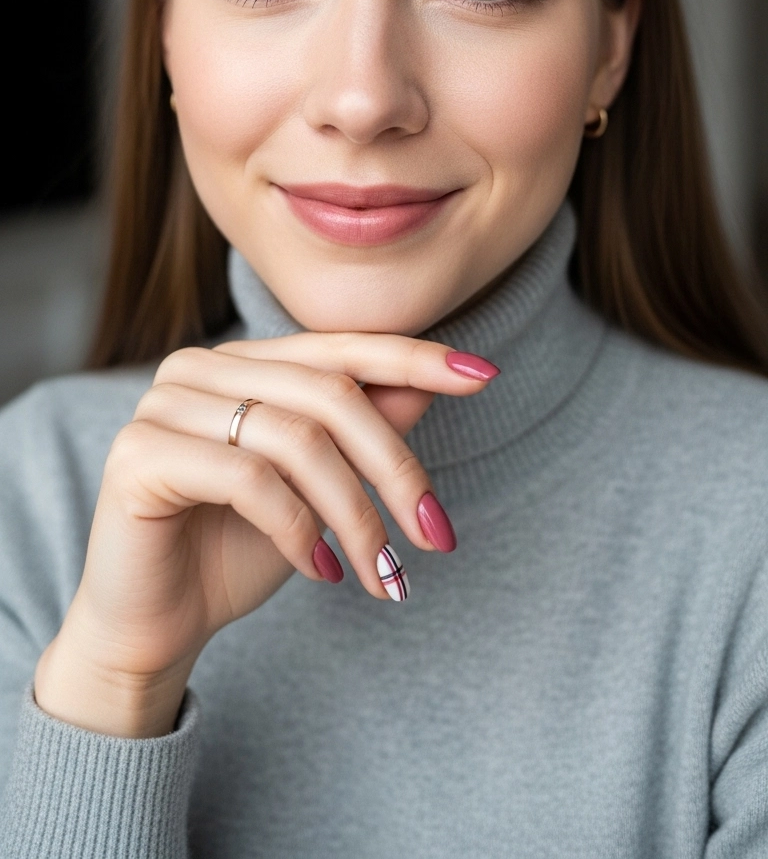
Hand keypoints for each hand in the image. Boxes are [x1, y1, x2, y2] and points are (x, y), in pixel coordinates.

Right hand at [34, 333, 495, 736]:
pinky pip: (248, 479)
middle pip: (328, 393)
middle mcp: (198, 367)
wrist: (153, 628)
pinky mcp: (139, 455)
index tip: (484, 375)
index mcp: (241, 362)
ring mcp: (162, 404)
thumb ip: (364, 432)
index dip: (414, 358)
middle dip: (395, 467)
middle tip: (436, 535)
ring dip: (355, 515)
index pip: (340, 346)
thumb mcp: (320, 492)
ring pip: (296, 438)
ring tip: (381, 575)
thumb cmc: (236, 552)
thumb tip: (430, 385)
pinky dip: (300, 529)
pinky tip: (321, 570)